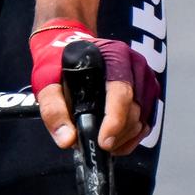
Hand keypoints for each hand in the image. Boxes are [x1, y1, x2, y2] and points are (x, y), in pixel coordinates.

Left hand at [28, 20, 159, 155]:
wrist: (69, 49)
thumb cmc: (59, 63)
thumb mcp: (46, 80)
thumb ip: (53, 109)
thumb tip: (67, 140)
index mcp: (113, 55)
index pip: (121, 91)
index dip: (114, 120)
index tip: (103, 142)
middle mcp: (135, 65)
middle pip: (134, 110)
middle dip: (116, 134)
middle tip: (95, 145)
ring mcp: (145, 80)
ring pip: (142, 119)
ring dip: (123, 139)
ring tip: (102, 144)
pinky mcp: (148, 94)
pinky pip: (146, 123)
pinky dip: (131, 138)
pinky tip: (114, 142)